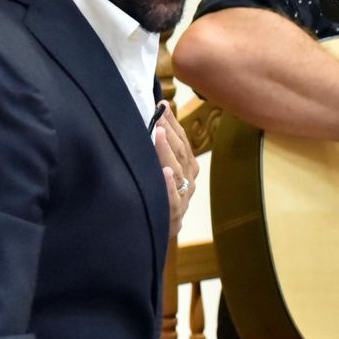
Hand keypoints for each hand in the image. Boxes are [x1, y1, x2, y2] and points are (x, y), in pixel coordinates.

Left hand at [153, 101, 198, 240]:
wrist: (150, 234)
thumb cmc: (153, 197)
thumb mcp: (158, 172)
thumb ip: (158, 149)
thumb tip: (150, 118)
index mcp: (189, 169)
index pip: (182, 142)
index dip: (172, 123)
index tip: (161, 105)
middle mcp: (189, 182)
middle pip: (181, 153)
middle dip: (169, 132)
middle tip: (156, 114)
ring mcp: (183, 199)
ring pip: (177, 172)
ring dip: (167, 151)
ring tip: (158, 132)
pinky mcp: (173, 217)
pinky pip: (173, 200)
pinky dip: (169, 185)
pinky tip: (165, 172)